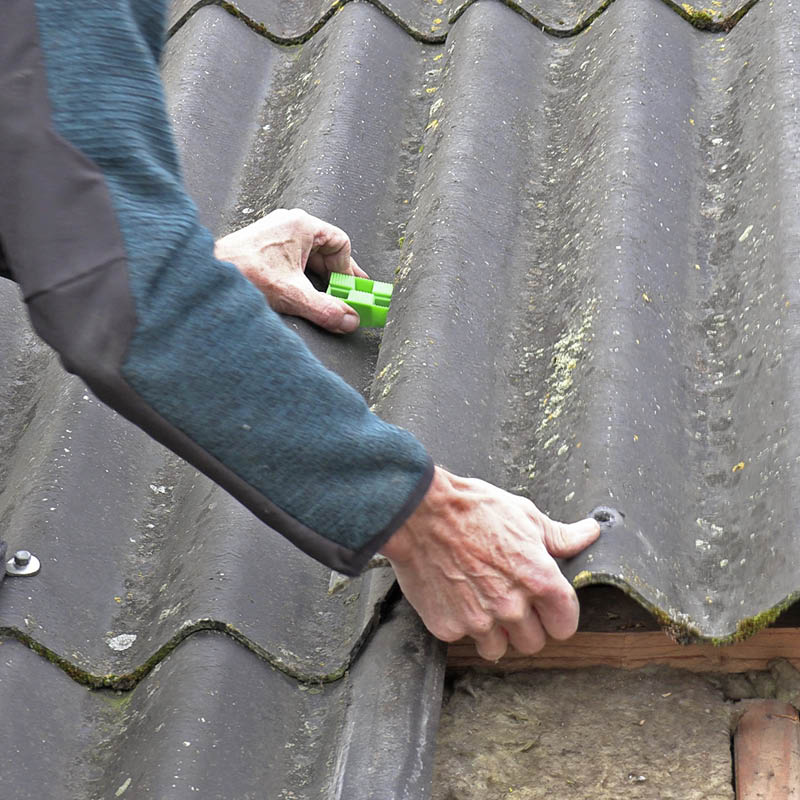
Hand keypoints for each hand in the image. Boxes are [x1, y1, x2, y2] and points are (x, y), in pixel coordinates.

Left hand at [214, 208, 367, 333]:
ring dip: (317, 281)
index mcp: (301, 225)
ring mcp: (275, 236)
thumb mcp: (292, 295)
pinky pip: (292, 262)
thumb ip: (326, 309)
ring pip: (308, 258)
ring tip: (322, 300)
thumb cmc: (240, 271)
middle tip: (344, 298)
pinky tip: (300, 296)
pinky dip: (301, 280)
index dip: (349, 270)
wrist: (204, 274)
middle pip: (326, 252)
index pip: (340, 245)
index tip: (352, 291)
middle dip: (335, 278)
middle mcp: (288, 225)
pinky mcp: (263, 248)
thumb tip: (348, 318)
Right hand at [380, 467, 600, 660]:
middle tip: (507, 597)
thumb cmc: (472, 509)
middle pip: (533, 643)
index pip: (565, 625)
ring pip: (498, 648)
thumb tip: (588, 534)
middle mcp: (512, 607)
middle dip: (524, 625)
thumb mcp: (524, 515)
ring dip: (493, 631)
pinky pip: (463, 638)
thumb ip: (559, 536)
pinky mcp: (448, 627)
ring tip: (479, 598)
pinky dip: (460, 622)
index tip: (545, 607)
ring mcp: (479, 621)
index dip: (556, 615)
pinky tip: (454, 594)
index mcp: (540, 581)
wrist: (419, 513)